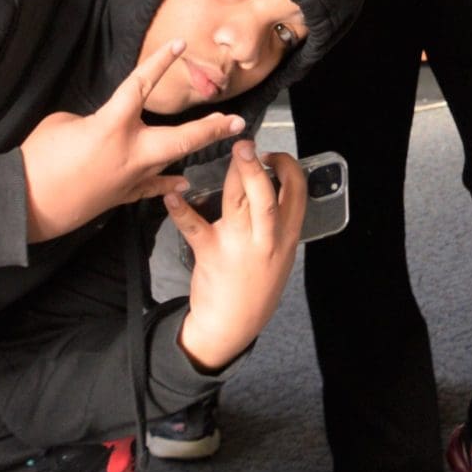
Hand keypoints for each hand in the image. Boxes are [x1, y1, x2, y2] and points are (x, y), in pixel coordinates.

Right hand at [18, 41, 245, 243]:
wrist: (25, 204)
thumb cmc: (38, 159)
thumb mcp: (63, 123)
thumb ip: (94, 118)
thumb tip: (107, 123)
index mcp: (112, 124)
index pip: (141, 85)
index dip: (161, 62)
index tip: (181, 45)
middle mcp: (130, 152)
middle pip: (180, 138)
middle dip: (210, 128)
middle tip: (235, 121)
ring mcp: (129, 178)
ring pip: (170, 162)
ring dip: (193, 152)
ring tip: (217, 142)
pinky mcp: (120, 198)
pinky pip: (150, 188)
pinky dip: (166, 183)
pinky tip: (181, 184)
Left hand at [166, 141, 306, 371]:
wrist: (232, 326)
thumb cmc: (256, 285)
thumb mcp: (280, 256)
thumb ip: (278, 224)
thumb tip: (271, 185)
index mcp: (287, 236)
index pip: (297, 193)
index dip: (288, 167)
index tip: (273, 155)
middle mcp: (267, 239)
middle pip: (266, 195)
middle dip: (257, 167)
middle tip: (246, 145)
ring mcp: (239, 247)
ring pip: (239, 203)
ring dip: (233, 175)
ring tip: (228, 154)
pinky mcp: (211, 254)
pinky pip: (195, 227)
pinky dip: (182, 210)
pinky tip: (173, 197)